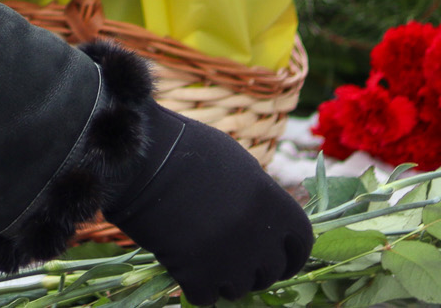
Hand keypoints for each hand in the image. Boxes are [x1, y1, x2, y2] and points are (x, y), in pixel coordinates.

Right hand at [103, 106, 311, 304]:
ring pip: (238, 289)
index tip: (279, 260)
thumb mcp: (236, 164)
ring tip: (203, 257)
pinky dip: (195, 287)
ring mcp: (229, 259)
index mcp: (274, 205)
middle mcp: (259, 237)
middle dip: (254, 269)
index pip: (300, 246)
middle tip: (231, 257)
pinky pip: (206, 298)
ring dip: (224, 279)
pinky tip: (183, 268)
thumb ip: (259, 196)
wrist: (140, 158)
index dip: (291, 255)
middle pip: (270, 272)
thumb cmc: (185, 149)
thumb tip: (268, 221)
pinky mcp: (196, 275)